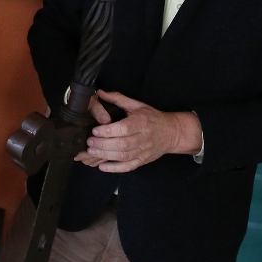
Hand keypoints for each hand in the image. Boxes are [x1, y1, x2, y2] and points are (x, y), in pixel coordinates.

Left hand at [73, 90, 201, 172]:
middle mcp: (143, 138)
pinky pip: (128, 167)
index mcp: (141, 122)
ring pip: (123, 156)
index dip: (108, 131)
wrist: (172, 132)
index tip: (95, 130)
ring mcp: (144, 151)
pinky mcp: (143, 160)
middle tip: (89, 142)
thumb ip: (118, 99)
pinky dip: (115, 169)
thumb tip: (100, 92)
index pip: (124, 128)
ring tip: (91, 151)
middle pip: (122, 144)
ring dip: (105, 155)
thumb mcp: (137, 105)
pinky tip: (102, 166)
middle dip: (103, 144)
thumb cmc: (152, 117)